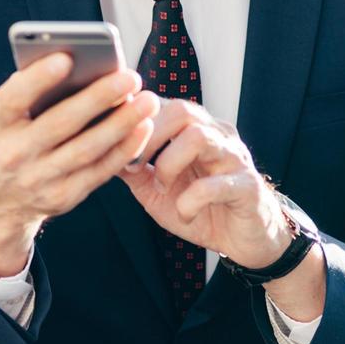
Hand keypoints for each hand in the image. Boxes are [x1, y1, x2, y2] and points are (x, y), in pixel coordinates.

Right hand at [0, 52, 160, 275]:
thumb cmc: (9, 136)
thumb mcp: (3, 113)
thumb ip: (29, 89)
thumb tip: (76, 61)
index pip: (13, 98)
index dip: (38, 78)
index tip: (67, 57)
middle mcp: (12, 154)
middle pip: (59, 123)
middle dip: (98, 99)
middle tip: (129, 77)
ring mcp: (37, 179)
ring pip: (86, 149)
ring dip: (121, 124)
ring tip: (147, 101)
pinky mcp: (62, 197)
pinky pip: (100, 171)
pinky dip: (124, 148)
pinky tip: (143, 127)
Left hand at [117, 98, 292, 268]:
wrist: (246, 240)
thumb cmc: (201, 208)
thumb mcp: (156, 191)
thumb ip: (132, 169)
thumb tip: (96, 150)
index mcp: (192, 130)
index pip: (162, 103)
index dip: (133, 117)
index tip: (111, 139)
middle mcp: (216, 135)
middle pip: (182, 110)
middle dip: (148, 136)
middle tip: (132, 165)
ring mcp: (235, 158)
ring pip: (200, 137)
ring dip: (170, 163)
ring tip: (160, 185)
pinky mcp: (248, 186)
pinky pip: (217, 184)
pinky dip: (192, 200)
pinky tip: (184, 213)